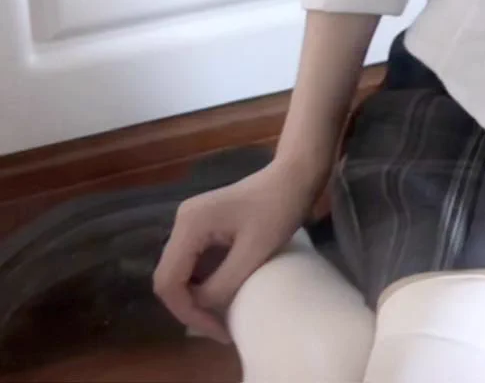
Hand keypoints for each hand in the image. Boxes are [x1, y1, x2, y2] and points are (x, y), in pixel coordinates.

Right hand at [153, 159, 321, 342]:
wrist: (295, 175)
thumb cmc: (279, 208)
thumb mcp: (254, 251)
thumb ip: (222, 284)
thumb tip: (202, 306)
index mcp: (190, 225)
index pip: (169, 281)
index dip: (187, 312)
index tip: (217, 330)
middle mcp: (183, 221)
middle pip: (170, 278)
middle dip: (191, 308)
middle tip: (219, 329)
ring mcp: (192, 222)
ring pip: (180, 272)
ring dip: (196, 297)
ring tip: (221, 317)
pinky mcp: (204, 225)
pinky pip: (194, 262)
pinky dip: (204, 282)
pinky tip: (223, 294)